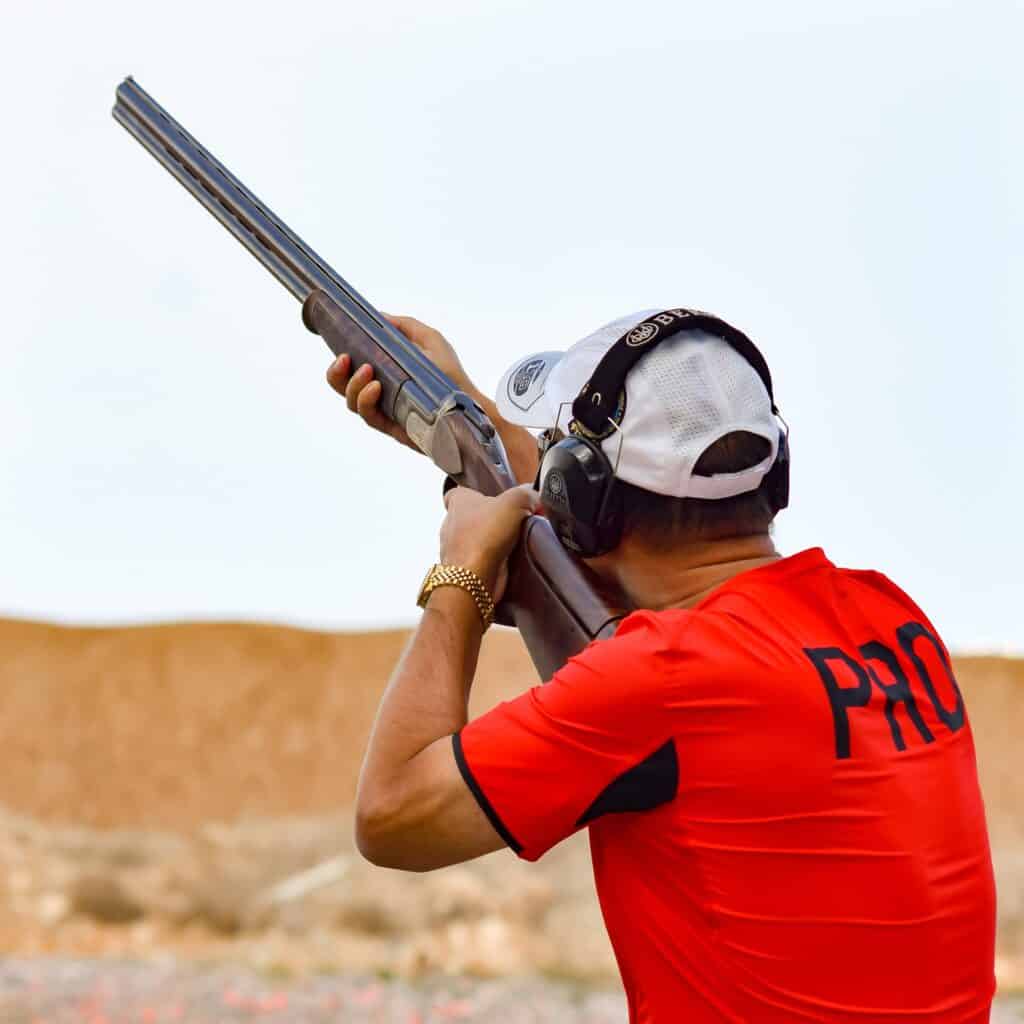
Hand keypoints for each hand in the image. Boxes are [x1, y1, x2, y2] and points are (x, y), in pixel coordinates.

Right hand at [326, 315, 478, 451]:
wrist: (470, 404)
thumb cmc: (450, 374)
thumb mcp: (429, 340)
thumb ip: (404, 326)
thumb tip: (378, 315)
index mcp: (382, 373)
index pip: (349, 370)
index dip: (338, 363)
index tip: (342, 350)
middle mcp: (379, 394)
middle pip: (342, 388)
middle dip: (336, 374)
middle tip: (345, 360)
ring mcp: (385, 412)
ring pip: (352, 404)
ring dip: (353, 386)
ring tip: (367, 371)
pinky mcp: (393, 427)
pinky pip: (370, 418)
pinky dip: (367, 402)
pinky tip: (376, 388)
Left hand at [439, 484, 542, 603]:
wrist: (474, 578)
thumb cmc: (483, 537)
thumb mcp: (515, 501)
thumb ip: (527, 495)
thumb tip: (535, 499)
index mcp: (459, 501)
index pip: (459, 491)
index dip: (475, 493)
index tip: (492, 499)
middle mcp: (452, 524)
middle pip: (472, 516)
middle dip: (492, 520)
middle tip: (513, 521)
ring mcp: (457, 549)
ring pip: (477, 540)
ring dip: (494, 542)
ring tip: (514, 543)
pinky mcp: (465, 570)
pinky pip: (482, 561)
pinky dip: (495, 562)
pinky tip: (508, 561)